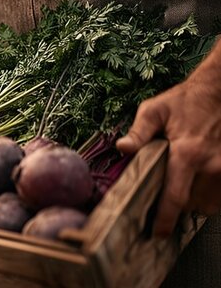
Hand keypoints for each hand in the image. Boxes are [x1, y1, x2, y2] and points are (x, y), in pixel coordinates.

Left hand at [116, 78, 220, 236]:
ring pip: (210, 204)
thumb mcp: (155, 110)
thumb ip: (139, 132)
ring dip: (195, 203)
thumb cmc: (185, 101)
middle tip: (163, 200)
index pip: (175, 196)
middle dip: (177, 208)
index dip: (165, 219)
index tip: (158, 233)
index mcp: (187, 153)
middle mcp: (211, 165)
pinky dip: (211, 197)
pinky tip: (199, 185)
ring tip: (182, 189)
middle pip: (193, 205)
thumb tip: (122, 148)